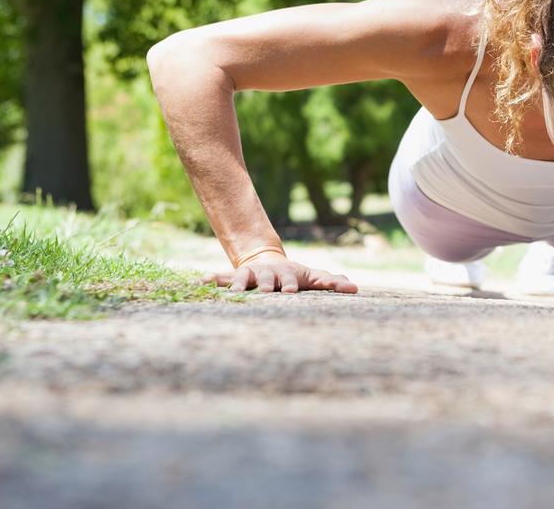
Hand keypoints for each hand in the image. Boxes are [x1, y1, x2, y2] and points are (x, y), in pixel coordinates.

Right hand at [203, 251, 358, 293]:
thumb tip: (355, 288)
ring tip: (232, 293)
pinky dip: (208, 281)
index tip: (291, 291)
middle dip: (266, 285)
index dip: (290, 284)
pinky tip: (198, 283)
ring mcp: (248, 276)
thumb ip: (332, 282)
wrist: (266, 261)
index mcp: (286, 274)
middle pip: (265, 278)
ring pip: (241, 279)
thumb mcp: (313, 277)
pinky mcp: (231, 279)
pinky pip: (218, 279)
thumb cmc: (294, 276)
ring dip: (237, 285)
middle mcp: (266, 274)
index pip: (290, 279)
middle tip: (266, 292)